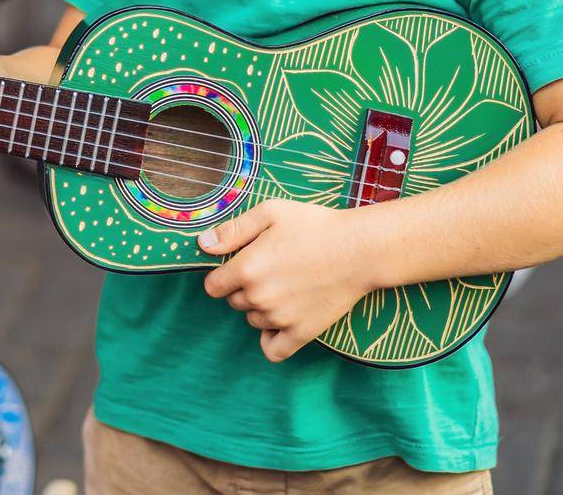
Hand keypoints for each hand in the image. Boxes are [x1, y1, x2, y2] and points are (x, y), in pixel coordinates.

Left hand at [199, 200, 375, 361]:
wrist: (360, 249)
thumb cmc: (315, 226)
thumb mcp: (270, 213)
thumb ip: (232, 230)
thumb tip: (202, 244)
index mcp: (246, 269)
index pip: (213, 287)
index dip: (222, 276)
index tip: (238, 267)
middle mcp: (258, 297)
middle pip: (234, 303)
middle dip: (244, 289)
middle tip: (271, 270)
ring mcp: (280, 318)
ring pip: (253, 321)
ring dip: (261, 309)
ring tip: (285, 286)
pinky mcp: (302, 333)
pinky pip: (273, 350)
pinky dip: (271, 340)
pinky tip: (279, 324)